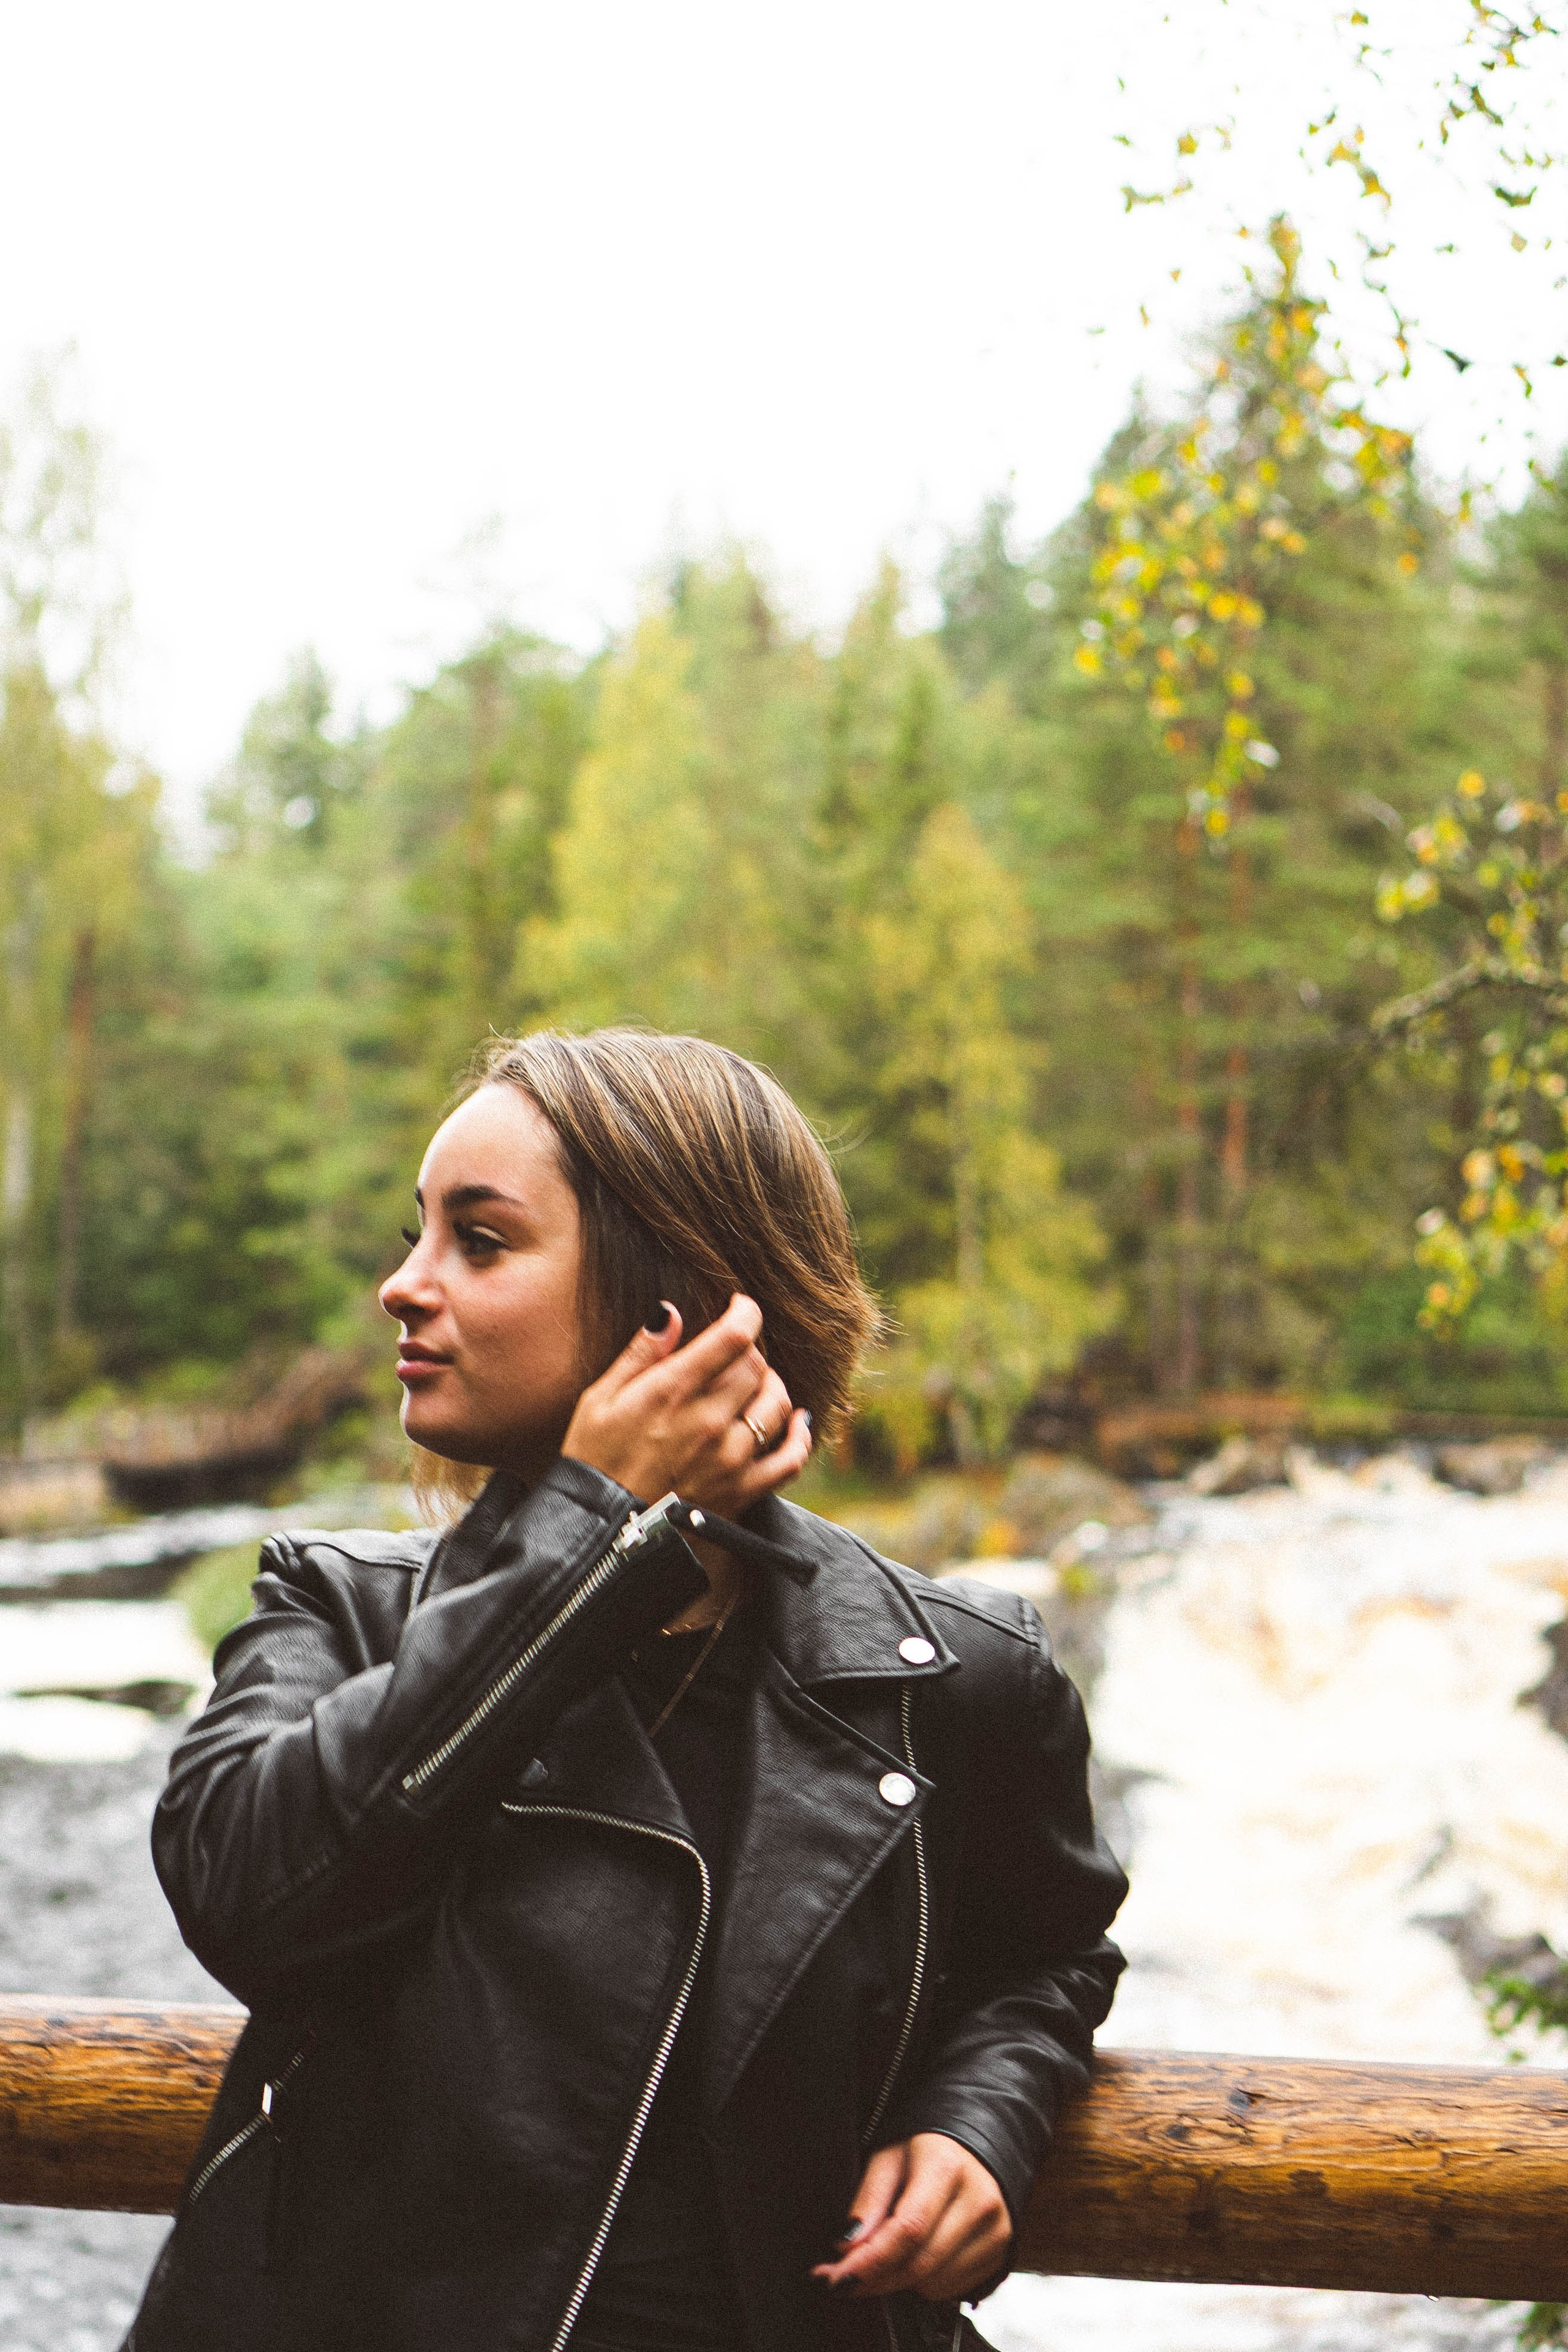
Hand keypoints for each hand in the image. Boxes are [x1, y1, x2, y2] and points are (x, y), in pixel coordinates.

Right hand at [561, 1294, 811, 1517]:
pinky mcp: (741, 1491)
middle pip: (756, 1366)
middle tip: (733, 1354)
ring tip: (755, 1384)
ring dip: (771, 1386)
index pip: (733, 1336)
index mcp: (671, 1391)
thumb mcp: (600, 1398)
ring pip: (776, 1404)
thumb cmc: (594, 1460)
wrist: (599, 1533)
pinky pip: (789, 1459)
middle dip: (748, 1352)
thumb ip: (641, 1354)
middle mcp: (707, 1421)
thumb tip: (670, 1311)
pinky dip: (799, 1437)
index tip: (741, 1307)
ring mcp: (729, 1458)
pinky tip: (796, 1422)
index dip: (746, 1312)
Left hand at [811, 2134, 1011, 2303]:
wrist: (979, 2142)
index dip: (869, 2261)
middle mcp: (979, 2199)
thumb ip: (869, 2200)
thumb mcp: (888, 2158)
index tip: (835, 2278)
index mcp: (946, 2166)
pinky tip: (918, 2255)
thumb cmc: (925, 2147)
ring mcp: (996, 2228)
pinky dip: (927, 2282)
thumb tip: (846, 2247)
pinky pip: (953, 2289)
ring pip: (934, 2283)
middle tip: (843, 2279)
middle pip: (920, 2263)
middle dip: (875, 2279)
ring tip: (887, 2255)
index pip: (907, 2229)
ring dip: (901, 2281)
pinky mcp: (1002, 2250)